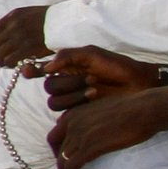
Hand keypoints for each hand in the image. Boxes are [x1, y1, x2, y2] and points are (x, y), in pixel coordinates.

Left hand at [0, 4, 54, 67]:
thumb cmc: (50, 19)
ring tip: (6, 64)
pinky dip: (10, 64)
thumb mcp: (28, 14)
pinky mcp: (29, 47)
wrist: (67, 20)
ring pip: (1, 54)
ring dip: (1, 61)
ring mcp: (21, 36)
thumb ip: (14, 22)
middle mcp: (14, 25)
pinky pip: (11, 59)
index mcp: (13, 15)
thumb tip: (3, 37)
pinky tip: (14, 66)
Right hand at [42, 45, 163, 110]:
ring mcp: (72, 99)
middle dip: (67, 82)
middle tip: (90, 77)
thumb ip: (67, 56)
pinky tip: (94, 97)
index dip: (31, 70)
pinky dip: (77, 103)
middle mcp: (66, 83)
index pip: (41, 69)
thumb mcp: (92, 54)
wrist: (140, 84)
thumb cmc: (118, 66)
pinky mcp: (79, 114)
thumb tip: (46, 67)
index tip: (28, 71)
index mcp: (67, 67)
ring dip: (73, 94)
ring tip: (95, 88)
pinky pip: (64, 112)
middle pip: (48, 87)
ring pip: (54, 101)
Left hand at [50, 87, 165, 168]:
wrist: (146, 109)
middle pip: (54, 147)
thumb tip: (95, 126)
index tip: (67, 160)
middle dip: (59, 162)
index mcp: (74, 113)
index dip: (58, 149)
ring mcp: (79, 135)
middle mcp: (71, 123)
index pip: (56, 134)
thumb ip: (93, 116)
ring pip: (62, 161)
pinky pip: (71, 168)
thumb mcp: (105, 107)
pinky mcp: (89, 147)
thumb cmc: (134, 107)